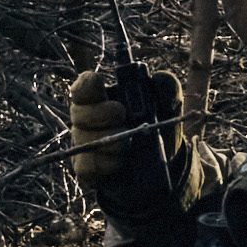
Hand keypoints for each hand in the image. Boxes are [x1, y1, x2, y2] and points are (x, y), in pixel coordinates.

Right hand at [67, 66, 176, 197]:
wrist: (163, 165)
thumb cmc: (159, 128)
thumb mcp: (168, 106)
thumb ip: (166, 88)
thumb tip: (158, 77)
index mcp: (103, 98)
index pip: (84, 86)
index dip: (86, 84)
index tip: (98, 82)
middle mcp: (88, 119)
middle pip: (78, 111)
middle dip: (101, 113)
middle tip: (121, 115)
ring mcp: (84, 144)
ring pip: (83, 139)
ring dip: (109, 141)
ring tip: (128, 146)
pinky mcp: (86, 168)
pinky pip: (86, 165)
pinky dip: (105, 164)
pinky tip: (118, 164)